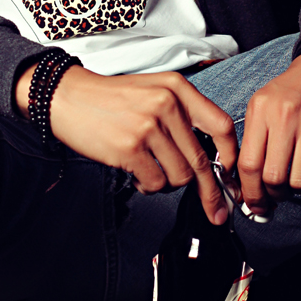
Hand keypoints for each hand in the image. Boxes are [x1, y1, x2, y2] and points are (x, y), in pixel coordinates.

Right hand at [15, 64, 237, 224]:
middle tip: (217, 212)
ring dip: (168, 183)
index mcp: (178, 88)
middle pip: (202, 161)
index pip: (221, 126)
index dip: (231, 158)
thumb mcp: (155, 91)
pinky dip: (149, 185)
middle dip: (211, 192)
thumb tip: (213, 158)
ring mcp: (148, 126)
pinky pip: (156, 183)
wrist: (69, 96)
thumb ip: (183, 116)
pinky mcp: (130, 148)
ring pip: (180, 176)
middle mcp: (167, 104)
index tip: (231, 179)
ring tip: (150, 168)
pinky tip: (137, 173)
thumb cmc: (113, 98)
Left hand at [238, 51, 300, 214]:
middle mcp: (285, 116)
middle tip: (278, 194)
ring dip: (298, 188)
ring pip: (298, 181)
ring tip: (299, 177)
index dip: (250, 192)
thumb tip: (248, 180)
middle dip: (273, 195)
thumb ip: (256, 136)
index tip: (254, 203)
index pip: (248, 164)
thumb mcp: (266, 101)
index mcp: (262, 109)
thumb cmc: (297, 87)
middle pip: (272, 177)